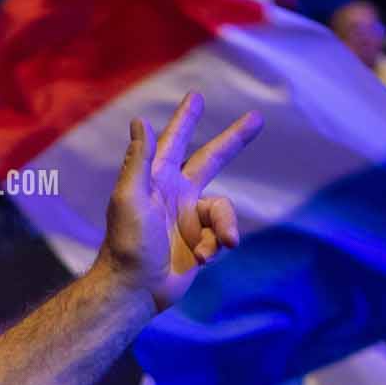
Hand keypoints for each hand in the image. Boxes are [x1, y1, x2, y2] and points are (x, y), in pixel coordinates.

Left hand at [97, 92, 258, 311]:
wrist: (137, 288)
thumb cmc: (128, 243)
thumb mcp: (130, 198)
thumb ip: (138, 161)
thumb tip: (139, 121)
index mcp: (157, 180)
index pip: (173, 141)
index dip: (185, 119)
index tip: (196, 96)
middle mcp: (176, 194)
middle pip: (212, 159)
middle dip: (234, 140)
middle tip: (257, 119)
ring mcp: (189, 218)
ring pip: (224, 209)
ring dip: (222, 228)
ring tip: (205, 251)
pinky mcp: (200, 240)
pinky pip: (223, 234)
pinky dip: (215, 246)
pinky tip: (199, 260)